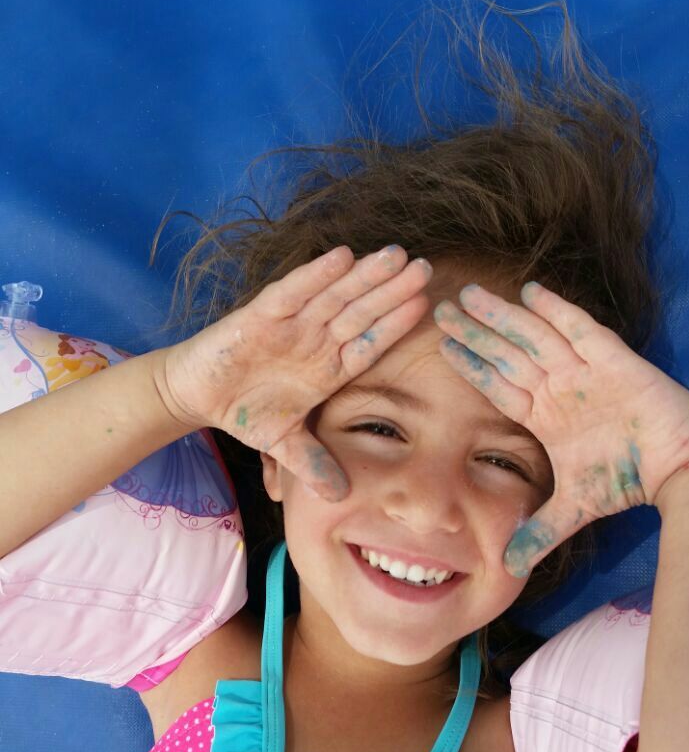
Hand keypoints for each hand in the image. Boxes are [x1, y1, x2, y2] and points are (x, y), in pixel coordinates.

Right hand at [154, 245, 432, 500]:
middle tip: (427, 268)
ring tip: (396, 255)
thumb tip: (338, 497)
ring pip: (335, 295)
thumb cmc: (244, 410)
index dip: (396, 326)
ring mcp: (292, 324)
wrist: (197, 394)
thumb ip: (312, 464)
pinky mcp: (260, 315)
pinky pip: (293, 292)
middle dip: (392, 290)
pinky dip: (316, 276)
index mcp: (328, 367)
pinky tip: (342, 258)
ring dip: (365, 276)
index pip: (370, 343)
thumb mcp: (282, 443)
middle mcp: (316, 340)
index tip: (428, 308)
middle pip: (361, 312)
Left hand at [433, 280, 688, 576]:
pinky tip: (532, 292)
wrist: (677, 470)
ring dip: (503, 316)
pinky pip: (580, 330)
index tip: (441, 347)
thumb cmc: (627, 479)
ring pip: (534, 336)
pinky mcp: (613, 360)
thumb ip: (539, 531)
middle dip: (476, 332)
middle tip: (442, 309)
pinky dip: (558, 311)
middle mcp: (559, 386)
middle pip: (508, 353)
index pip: (498, 383)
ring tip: (471, 295)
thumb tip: (509, 567)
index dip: (472, 364)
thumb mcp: (573, 508)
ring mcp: (584, 370)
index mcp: (544, 413)